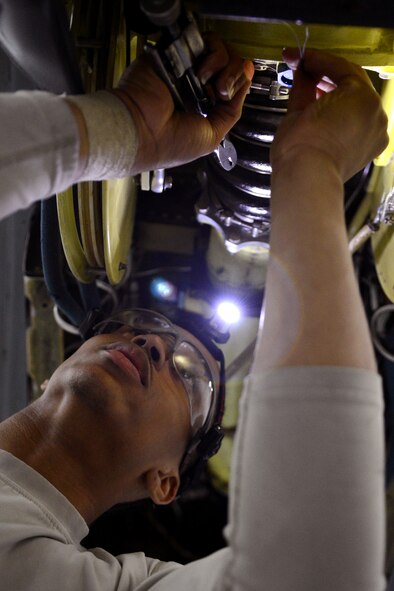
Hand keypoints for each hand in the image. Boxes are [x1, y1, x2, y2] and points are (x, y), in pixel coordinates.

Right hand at [112, 33, 253, 170]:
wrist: (144, 131)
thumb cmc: (172, 142)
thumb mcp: (212, 135)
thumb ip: (231, 111)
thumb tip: (246, 80)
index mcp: (203, 104)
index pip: (232, 84)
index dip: (240, 84)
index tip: (236, 91)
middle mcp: (195, 84)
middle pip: (231, 65)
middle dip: (236, 77)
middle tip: (224, 92)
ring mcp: (187, 68)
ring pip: (222, 52)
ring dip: (226, 68)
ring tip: (212, 85)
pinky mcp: (178, 52)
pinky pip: (207, 42)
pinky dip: (214, 56)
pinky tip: (203, 75)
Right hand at [271, 48, 388, 181]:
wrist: (307, 179)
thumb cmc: (301, 147)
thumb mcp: (297, 108)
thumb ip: (303, 84)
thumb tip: (301, 71)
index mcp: (361, 94)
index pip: (338, 67)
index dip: (315, 60)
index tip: (298, 57)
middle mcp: (375, 110)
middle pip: (351, 83)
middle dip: (326, 76)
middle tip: (303, 71)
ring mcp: (376, 131)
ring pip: (356, 104)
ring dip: (336, 95)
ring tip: (311, 95)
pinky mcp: (370, 149)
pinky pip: (359, 123)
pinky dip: (344, 116)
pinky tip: (326, 116)